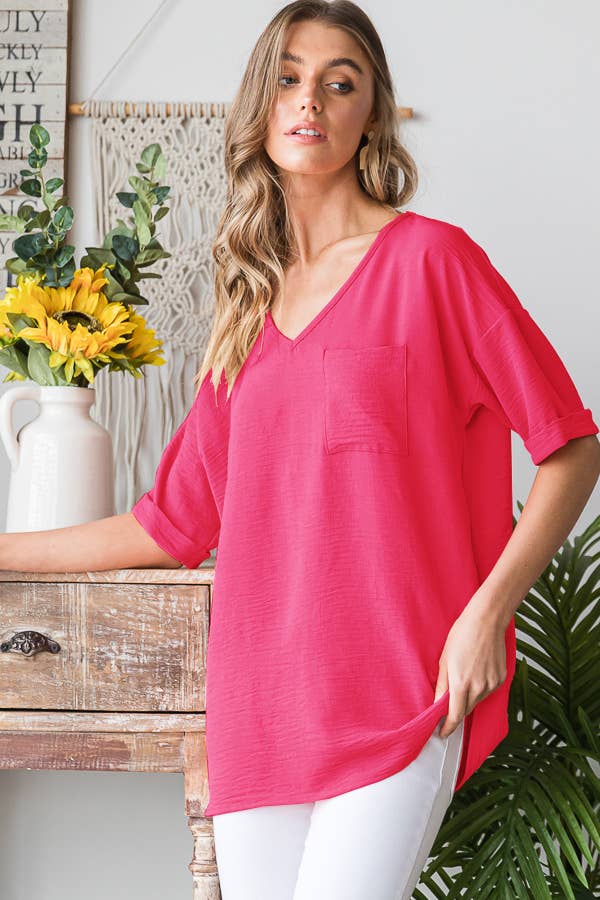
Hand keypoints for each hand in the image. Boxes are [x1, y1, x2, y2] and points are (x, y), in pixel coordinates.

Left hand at [433, 592, 507, 737]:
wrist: (486, 621)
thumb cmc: (462, 635)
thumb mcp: (444, 660)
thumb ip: (442, 686)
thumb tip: (437, 704)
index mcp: (461, 683)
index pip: (454, 716)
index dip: (447, 727)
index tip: (442, 733)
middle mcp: (479, 687)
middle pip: (466, 710)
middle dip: (457, 710)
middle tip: (449, 702)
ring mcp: (492, 684)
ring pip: (477, 700)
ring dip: (469, 697)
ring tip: (465, 675)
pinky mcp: (501, 679)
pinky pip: (488, 691)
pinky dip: (480, 687)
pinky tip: (477, 671)